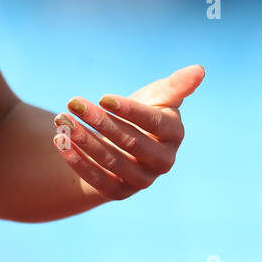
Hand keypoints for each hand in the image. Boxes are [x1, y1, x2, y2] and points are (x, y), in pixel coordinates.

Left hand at [52, 64, 204, 200]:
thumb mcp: (158, 96)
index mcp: (175, 134)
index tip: (101, 97)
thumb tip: (200, 69)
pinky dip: (78, 162)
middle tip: (73, 104)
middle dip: (101, 122)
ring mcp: (144, 179)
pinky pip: (99, 180)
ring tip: (62, 122)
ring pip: (113, 161)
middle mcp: (164, 161)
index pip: (153, 123)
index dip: (129, 110)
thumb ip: (177, 85)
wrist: (123, 144)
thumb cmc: (143, 114)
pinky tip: (61, 143)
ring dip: (85, 141)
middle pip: (131, 142)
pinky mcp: (121, 192)